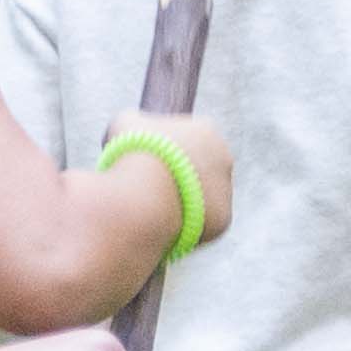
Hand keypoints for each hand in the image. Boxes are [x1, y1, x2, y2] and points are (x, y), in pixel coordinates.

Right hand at [98, 109, 237, 262]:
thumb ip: (134, 125)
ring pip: (203, 197)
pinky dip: (187, 226)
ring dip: (183, 202)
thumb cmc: (133, 154)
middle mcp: (224, 158)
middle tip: (151, 189)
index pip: (189, 140)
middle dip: (180, 177)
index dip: (166, 151)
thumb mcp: (123, 124)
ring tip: (154, 210)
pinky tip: (165, 226)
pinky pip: (204, 223)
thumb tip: (131, 131)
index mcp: (205, 130)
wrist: (145, 195)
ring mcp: (226, 190)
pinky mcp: (223, 219)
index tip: (148, 161)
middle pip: (201, 169)